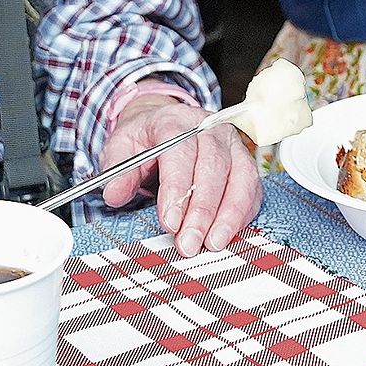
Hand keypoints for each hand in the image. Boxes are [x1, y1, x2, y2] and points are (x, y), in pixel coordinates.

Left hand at [99, 95, 261, 257]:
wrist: (168, 124)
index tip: (170, 222)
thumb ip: (117, 171)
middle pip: (212, 168)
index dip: (177, 189)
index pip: (180, 152)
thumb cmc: (146, 139)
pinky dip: (243, 214)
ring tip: (212, 244)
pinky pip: (252, 189)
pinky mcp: (245, 161)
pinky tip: (227, 234)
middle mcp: (209, 128)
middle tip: (188, 243)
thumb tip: (114, 194)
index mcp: (175, 121)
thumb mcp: (121, 148)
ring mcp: (231, 144)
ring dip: (228, 215)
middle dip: (201, 211)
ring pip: (239, 178)